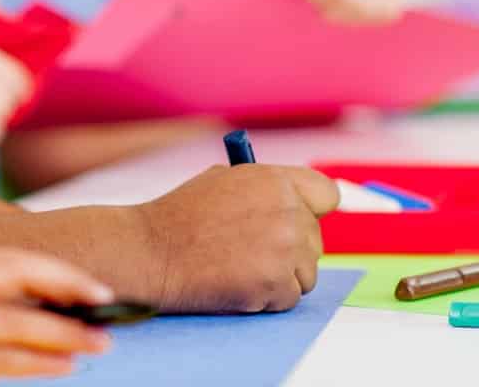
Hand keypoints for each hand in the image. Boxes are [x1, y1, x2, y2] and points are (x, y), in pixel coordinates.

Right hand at [0, 249, 112, 385]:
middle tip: (109, 302)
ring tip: (102, 342)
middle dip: (69, 287)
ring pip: (18, 322)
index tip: (87, 283)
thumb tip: (9, 302)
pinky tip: (64, 366)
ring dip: (66, 332)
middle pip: (19, 276)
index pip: (6, 256)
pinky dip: (38, 360)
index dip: (52, 268)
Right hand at [132, 164, 338, 313]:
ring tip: (240, 269)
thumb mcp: (224, 181)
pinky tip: (235, 285)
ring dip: (280, 278)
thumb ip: (265, 190)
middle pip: (316, 241)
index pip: (326, 195)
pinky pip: (289, 298)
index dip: (312, 211)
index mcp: (275, 179)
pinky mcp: (276, 282)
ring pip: (307, 273)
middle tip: (253, 255)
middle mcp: (288, 210)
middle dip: (291, 252)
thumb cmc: (179, 218)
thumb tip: (298, 206)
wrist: (151, 252)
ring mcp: (285, 247)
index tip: (301, 224)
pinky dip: (266, 299)